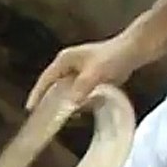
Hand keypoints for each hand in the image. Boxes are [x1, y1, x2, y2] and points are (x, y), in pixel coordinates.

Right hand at [26, 37, 141, 109]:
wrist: (136, 49)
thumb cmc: (114, 57)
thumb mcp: (96, 73)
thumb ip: (82, 88)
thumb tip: (71, 105)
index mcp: (65, 60)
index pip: (46, 79)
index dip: (37, 94)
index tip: (30, 109)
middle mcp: (69, 64)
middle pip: (54, 85)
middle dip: (49, 100)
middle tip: (43, 116)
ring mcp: (81, 70)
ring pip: (67, 89)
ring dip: (65, 101)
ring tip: (60, 117)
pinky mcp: (92, 76)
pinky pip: (79, 91)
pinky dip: (78, 100)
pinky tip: (81, 110)